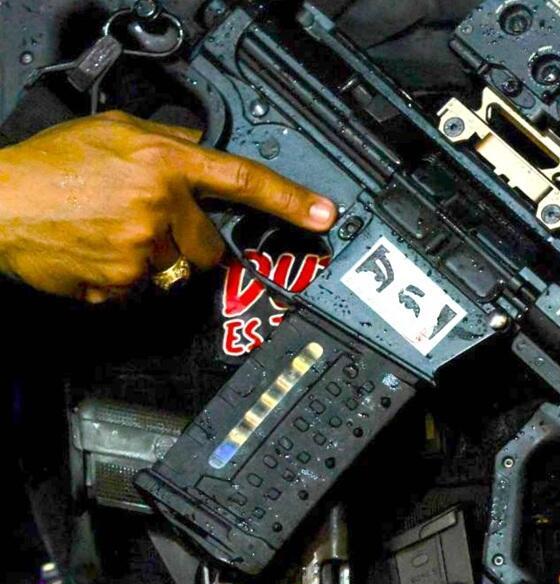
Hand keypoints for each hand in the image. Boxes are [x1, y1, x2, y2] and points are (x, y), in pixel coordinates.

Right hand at [0, 111, 336, 301]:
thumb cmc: (49, 165)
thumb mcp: (114, 129)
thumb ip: (168, 139)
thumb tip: (201, 144)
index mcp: (164, 163)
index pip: (243, 180)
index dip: (289, 200)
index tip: (322, 214)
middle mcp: (160, 206)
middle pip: (211, 247)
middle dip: (192, 243)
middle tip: (152, 225)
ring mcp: (143, 250)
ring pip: (176, 270)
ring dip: (155, 259)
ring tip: (112, 233)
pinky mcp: (122, 284)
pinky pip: (143, 289)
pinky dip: (126, 277)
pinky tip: (98, 252)